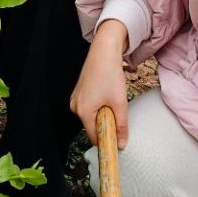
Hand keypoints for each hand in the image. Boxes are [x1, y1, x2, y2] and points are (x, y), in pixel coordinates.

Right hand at [70, 24, 129, 147]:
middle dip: (106, 124)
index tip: (119, 141)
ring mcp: (76, 99)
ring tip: (112, 99)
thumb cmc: (110, 74)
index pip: (95, 137)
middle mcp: (75, 107)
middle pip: (93, 127)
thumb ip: (121, 126)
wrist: (103, 51)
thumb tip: (121, 144)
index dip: (108, 141)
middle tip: (118, 111)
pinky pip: (90, 108)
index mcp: (83, 112)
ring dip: (104, 114)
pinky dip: (100, 106)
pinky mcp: (79, 93)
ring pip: (92, 117)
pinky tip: (106, 94)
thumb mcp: (120, 103)